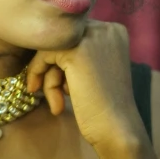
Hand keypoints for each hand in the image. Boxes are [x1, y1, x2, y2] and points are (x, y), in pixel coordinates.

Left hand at [26, 21, 146, 149]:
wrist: (118, 130)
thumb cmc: (105, 106)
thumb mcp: (97, 69)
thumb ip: (79, 52)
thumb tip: (43, 42)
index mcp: (114, 31)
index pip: (73, 35)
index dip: (64, 61)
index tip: (63, 86)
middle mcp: (106, 28)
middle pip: (61, 39)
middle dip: (54, 68)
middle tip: (56, 94)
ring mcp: (91, 37)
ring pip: (50, 47)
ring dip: (49, 77)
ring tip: (57, 102)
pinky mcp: (76, 51)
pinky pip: (44, 55)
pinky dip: (41, 76)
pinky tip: (55, 102)